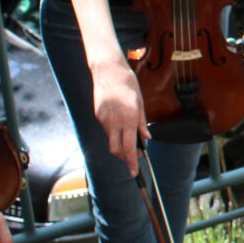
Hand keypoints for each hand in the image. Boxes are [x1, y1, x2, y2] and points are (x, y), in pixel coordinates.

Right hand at [92, 58, 148, 176]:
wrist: (108, 70)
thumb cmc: (127, 84)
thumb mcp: (140, 102)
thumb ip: (142, 123)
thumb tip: (146, 138)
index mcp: (128, 118)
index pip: (129, 147)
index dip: (131, 162)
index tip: (134, 172)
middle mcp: (114, 121)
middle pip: (116, 149)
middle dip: (124, 157)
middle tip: (135, 156)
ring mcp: (103, 119)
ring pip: (111, 140)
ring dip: (120, 143)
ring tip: (130, 136)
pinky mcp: (97, 115)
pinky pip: (106, 129)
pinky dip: (114, 131)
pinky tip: (120, 122)